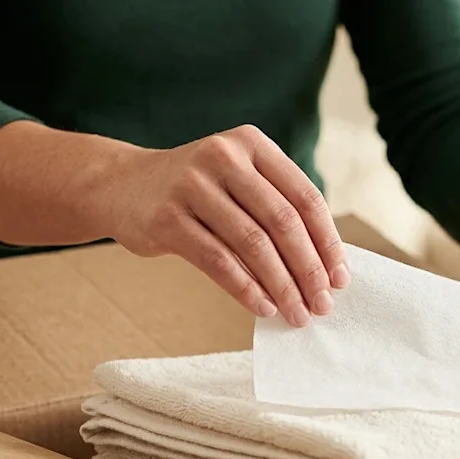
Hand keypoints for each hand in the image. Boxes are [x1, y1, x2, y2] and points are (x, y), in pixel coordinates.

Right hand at [98, 125, 348, 326]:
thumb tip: (325, 266)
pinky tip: (263, 307)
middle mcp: (224, 157)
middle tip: (322, 304)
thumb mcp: (237, 180)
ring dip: (281, 286)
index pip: (305, 197)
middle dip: (309, 270)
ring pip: (252, 244)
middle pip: (283, 222)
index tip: (340, 279)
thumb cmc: (195, 191)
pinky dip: (245, 288)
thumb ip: (276, 207)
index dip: (327, 241)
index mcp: (252, 144)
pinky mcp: (167, 218)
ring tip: (296, 313)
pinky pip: (217, 260)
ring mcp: (192, 185)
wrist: (119, 185)